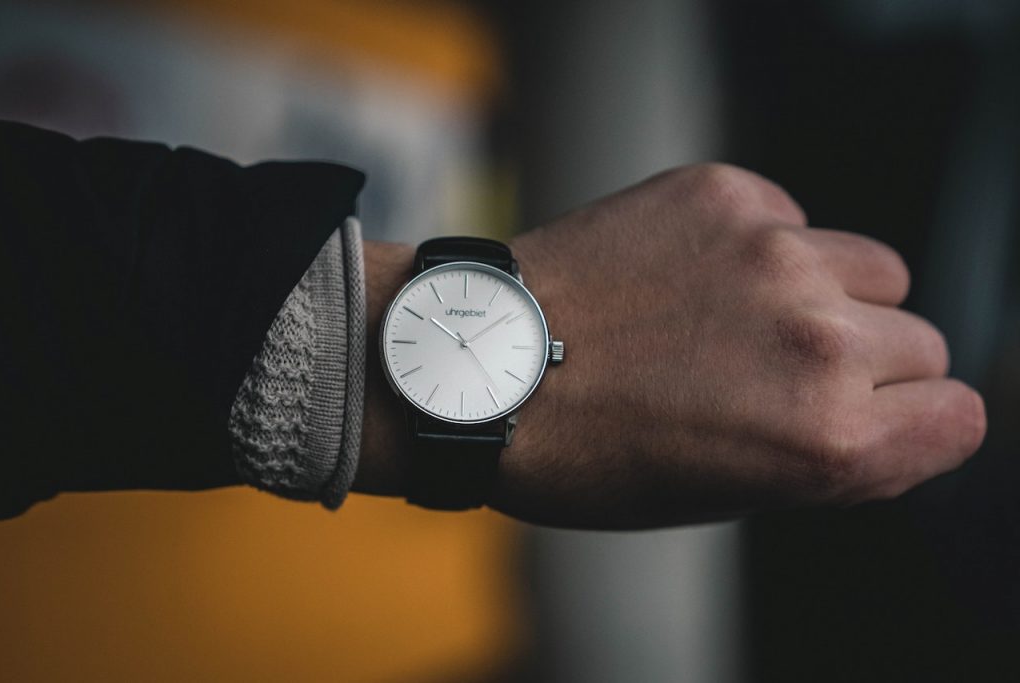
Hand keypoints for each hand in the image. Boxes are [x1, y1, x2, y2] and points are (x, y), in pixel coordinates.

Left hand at [356, 164, 985, 529]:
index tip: (874, 418)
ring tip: (742, 316)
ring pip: (873, 267)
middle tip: (780, 373)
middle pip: (920, 341)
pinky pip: (793, 217)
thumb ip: (831, 455)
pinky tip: (690, 273)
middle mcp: (820, 341)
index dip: (913, 423)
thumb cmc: (589, 454)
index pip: (957, 417)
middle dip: (868, 365)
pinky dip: (762, 246)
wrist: (482, 367)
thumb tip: (894, 411)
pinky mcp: (727, 195)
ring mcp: (775, 255)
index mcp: (828, 441)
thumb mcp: (725, 495)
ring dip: (830, 294)